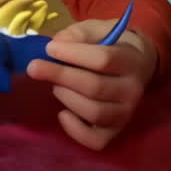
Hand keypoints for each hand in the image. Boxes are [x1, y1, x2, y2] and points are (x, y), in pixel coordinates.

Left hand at [26, 20, 156, 150]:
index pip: (102, 60)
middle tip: (35, 67)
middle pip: (95, 87)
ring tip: (55, 86)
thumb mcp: (97, 30)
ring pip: (94, 112)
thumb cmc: (110, 45)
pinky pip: (96, 140)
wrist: (136, 65)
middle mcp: (133, 90)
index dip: (72, 54)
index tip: (49, 48)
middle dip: (60, 76)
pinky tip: (62, 113)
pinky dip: (75, 130)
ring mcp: (126, 113)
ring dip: (66, 98)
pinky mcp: (115, 131)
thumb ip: (79, 34)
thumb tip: (58, 44)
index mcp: (130, 60)